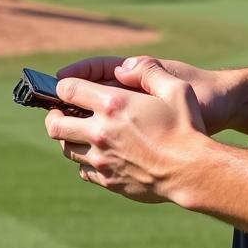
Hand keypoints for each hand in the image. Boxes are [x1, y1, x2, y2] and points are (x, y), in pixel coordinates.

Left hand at [46, 58, 205, 202]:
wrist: (193, 171)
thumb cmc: (187, 127)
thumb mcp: (175, 88)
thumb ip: (148, 70)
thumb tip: (124, 67)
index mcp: (113, 105)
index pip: (67, 90)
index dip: (63, 87)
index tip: (67, 89)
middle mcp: (101, 132)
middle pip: (55, 123)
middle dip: (55, 115)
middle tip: (64, 112)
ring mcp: (102, 159)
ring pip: (66, 148)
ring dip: (70, 138)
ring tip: (81, 131)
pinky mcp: (108, 180)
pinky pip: (83, 170)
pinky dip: (85, 160)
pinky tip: (99, 153)